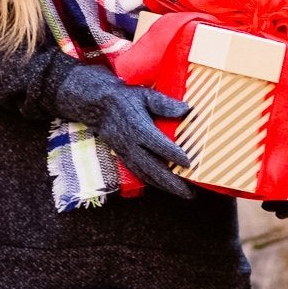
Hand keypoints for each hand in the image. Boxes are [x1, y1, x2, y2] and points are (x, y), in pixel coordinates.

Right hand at [54, 62, 195, 196]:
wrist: (98, 106)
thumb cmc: (124, 99)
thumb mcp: (145, 95)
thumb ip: (165, 104)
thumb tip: (186, 110)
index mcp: (138, 128)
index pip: (158, 145)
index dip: (174, 155)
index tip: (189, 163)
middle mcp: (132, 145)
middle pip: (153, 169)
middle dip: (172, 183)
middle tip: (190, 193)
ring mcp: (127, 154)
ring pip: (147, 176)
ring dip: (165, 187)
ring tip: (183, 193)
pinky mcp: (124, 158)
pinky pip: (140, 174)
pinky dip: (154, 183)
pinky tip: (166, 186)